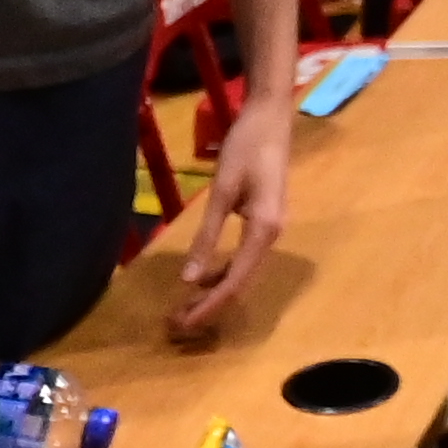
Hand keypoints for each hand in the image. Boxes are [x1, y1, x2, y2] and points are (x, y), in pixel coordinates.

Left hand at [168, 92, 291, 341]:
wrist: (271, 122)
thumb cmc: (245, 150)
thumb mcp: (221, 191)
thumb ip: (206, 234)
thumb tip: (190, 279)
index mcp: (263, 231)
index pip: (234, 282)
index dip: (209, 306)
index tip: (185, 324)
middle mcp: (271, 239)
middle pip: (239, 284)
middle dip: (209, 307)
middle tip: (175, 326)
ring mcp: (269, 233)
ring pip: (240, 274)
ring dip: (213, 292)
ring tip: (182, 309)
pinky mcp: (262, 224)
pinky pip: (241, 259)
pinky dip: (220, 273)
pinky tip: (200, 280)